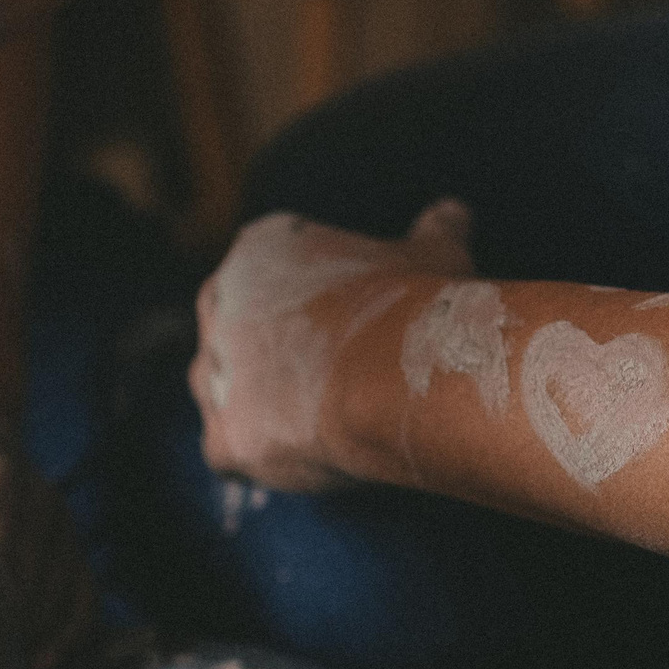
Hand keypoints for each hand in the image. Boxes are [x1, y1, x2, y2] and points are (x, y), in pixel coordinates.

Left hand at [190, 200, 475, 491]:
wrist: (396, 372)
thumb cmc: (412, 304)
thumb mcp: (434, 253)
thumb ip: (434, 230)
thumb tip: (455, 212)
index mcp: (259, 250)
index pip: (266, 272)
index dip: (305, 301)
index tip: (345, 322)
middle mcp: (219, 304)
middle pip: (233, 328)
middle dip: (269, 349)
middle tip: (327, 372)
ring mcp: (214, 373)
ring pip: (218, 387)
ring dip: (252, 400)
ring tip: (308, 415)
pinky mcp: (224, 436)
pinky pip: (225, 450)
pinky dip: (253, 456)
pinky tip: (292, 456)